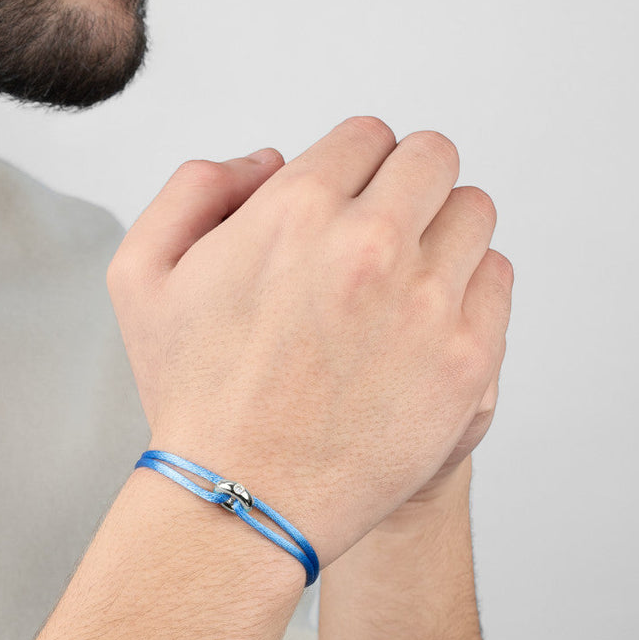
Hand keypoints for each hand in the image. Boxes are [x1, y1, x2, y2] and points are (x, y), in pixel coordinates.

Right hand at [107, 117, 512, 568]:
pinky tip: (422, 329)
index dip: (352, 170)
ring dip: (442, 236)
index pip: (368, 137)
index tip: (344, 210)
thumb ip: (195, 189)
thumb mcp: (142, 277)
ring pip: (474, 214)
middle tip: (381, 239)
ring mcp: (426, 305)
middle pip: (432, 160)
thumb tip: (272, 160)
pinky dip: (468, 293)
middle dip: (405, 189)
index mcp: (296, 210)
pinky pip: (496, 281)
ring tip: (401, 287)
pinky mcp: (466, 361)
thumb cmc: (193, 399)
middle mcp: (370, 246)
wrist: (243, 502)